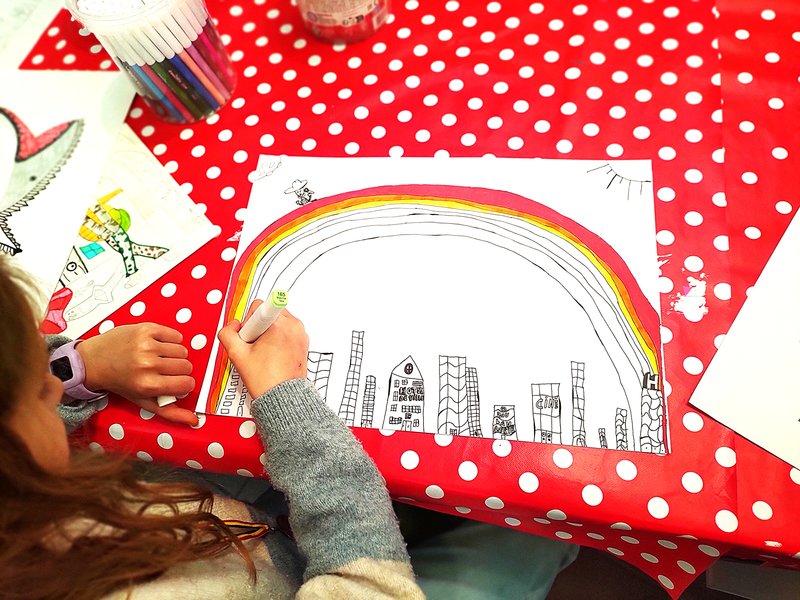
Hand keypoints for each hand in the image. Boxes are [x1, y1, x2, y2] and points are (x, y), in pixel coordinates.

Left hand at [77, 323, 197, 425]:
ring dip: (175, 355)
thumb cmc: (120, 383)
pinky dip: (171, 340)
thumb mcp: (143, 401)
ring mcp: (147, 345)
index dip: (184, 384)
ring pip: (182, 350)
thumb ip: (170, 413)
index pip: (187, 384)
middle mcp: (147, 364)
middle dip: (179, 369)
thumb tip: (195, 421)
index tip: (175, 382)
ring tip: (160, 357)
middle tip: (164, 370)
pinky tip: (158, 345)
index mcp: (148, 385)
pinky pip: (175, 335)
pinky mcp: (146, 329)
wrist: (93, 361)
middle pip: (186, 366)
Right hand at [218, 301, 308, 399]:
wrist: (284, 398)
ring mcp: (301, 334)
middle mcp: (294, 325)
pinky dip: (279, 340)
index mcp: (280, 324)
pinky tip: (272, 356)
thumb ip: (227, 333)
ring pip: (278, 322)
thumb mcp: (237, 355)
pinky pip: (287, 332)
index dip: (249, 322)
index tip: (252, 333)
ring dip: (268, 333)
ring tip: (264, 353)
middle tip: (254, 347)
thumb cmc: (266, 380)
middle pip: (268, 313)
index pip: (259, 306)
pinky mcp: (304, 342)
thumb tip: (232, 326)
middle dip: (258, 327)